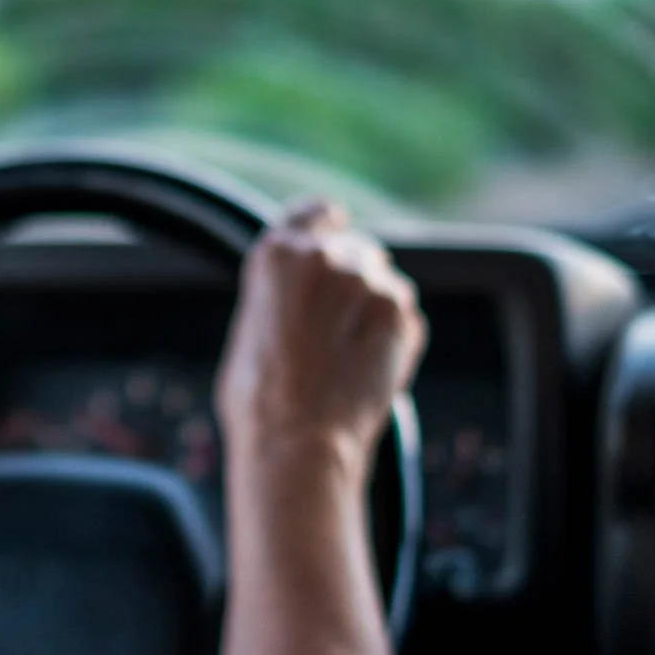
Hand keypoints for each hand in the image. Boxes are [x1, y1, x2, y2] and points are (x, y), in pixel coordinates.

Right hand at [215, 200, 424, 468]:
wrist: (298, 439)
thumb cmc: (260, 400)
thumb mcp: (250, 331)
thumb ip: (279, 298)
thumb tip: (297, 300)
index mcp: (276, 254)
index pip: (313, 214)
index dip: (328, 221)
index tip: (338, 224)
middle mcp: (323, 256)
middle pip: (357, 251)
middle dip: (355, 282)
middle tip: (340, 332)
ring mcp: (366, 280)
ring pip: (386, 284)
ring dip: (376, 312)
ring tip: (351, 361)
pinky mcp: (398, 311)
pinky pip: (404, 317)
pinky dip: (395, 339)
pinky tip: (371, 370)